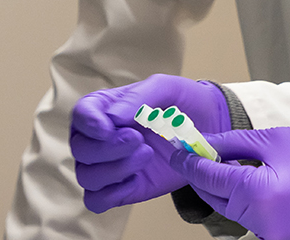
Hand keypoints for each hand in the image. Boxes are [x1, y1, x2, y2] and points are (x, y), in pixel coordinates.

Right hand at [70, 75, 227, 212]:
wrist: (208, 128)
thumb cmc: (182, 104)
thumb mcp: (166, 88)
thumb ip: (139, 98)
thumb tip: (111, 118)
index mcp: (104, 108)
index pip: (81, 115)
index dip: (90, 124)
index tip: (109, 128)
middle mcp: (98, 138)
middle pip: (81, 149)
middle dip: (108, 148)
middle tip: (139, 140)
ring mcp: (107, 165)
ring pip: (87, 177)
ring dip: (114, 170)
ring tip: (146, 155)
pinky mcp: (119, 188)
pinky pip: (97, 201)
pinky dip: (112, 194)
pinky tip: (136, 180)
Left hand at [165, 127, 289, 239]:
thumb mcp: (279, 140)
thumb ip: (234, 144)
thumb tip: (204, 145)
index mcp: (258, 195)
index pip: (207, 177)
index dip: (189, 160)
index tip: (178, 150)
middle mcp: (261, 224)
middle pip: (217, 198)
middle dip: (209, 175)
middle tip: (205, 152)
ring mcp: (272, 238)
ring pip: (234, 210)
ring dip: (230, 189)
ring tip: (239, 163)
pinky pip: (254, 220)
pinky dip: (250, 201)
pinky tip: (260, 181)